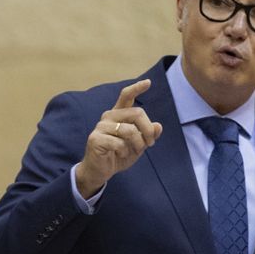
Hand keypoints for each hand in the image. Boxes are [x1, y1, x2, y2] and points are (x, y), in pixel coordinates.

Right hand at [76, 79, 162, 197]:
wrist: (99, 171)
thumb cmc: (118, 155)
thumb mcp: (138, 145)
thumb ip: (147, 135)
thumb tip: (158, 126)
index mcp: (118, 114)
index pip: (126, 96)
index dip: (137, 88)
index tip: (148, 82)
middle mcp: (109, 116)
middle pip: (137, 113)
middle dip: (148, 129)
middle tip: (151, 143)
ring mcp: (101, 127)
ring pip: (130, 130)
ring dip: (138, 143)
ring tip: (135, 151)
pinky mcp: (96, 139)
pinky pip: (119, 143)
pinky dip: (125, 151)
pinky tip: (120, 154)